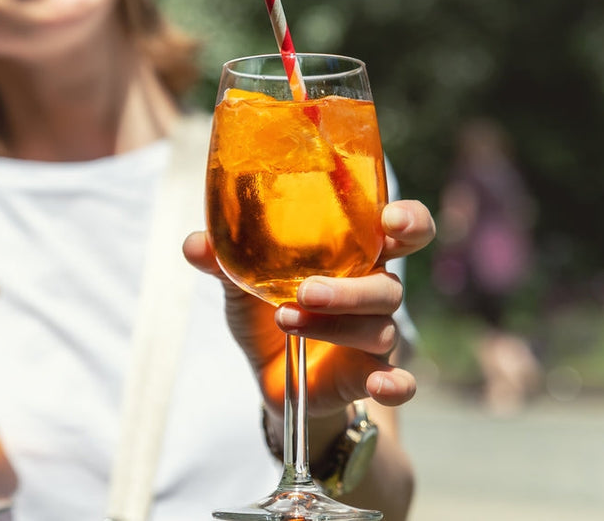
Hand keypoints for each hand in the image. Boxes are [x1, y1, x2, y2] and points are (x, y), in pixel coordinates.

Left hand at [183, 199, 434, 416]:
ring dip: (334, 326)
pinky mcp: (368, 373)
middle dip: (352, 288)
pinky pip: (397, 379)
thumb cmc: (264, 308)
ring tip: (284, 320)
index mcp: (353, 255)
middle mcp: (371, 290)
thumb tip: (196, 243)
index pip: (400, 230)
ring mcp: (373, 333)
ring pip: (379, 327)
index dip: (407, 220)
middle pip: (389, 284)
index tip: (390, 219)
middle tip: (307, 290)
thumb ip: (223, 258)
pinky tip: (380, 384)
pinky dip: (394, 383)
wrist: (267, 371)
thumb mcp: (240, 281)